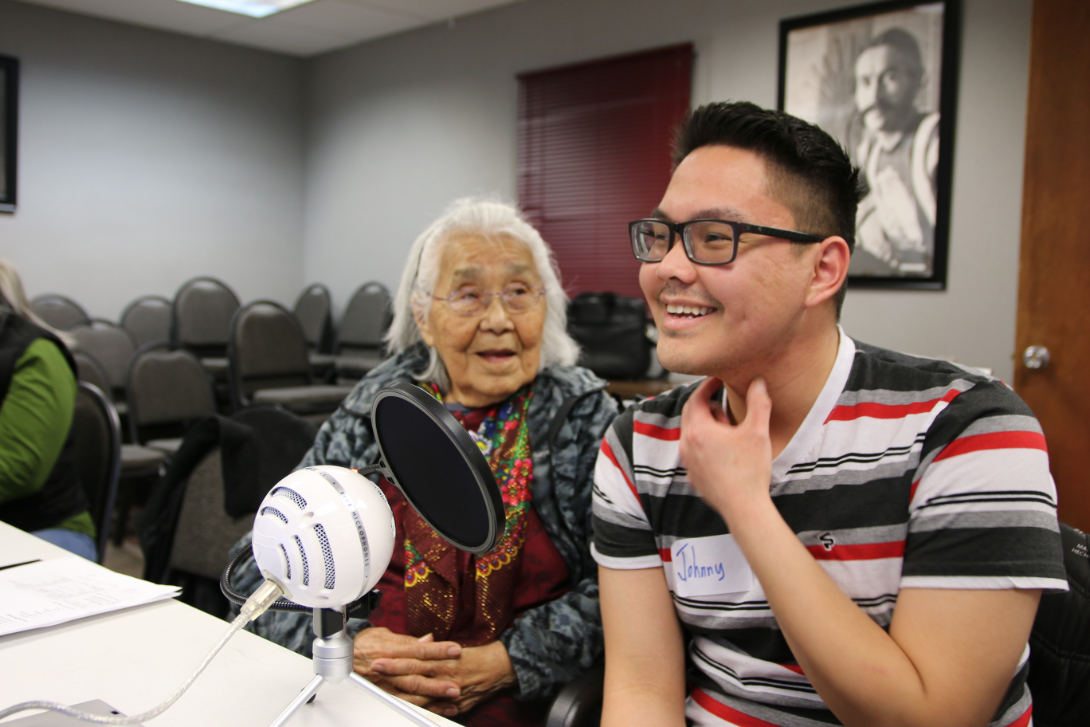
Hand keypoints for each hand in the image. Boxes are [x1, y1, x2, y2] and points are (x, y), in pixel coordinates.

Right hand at [352, 627, 461, 712]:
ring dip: (433, 697)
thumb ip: (407, 640)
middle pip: (417, 675)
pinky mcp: (385, 696)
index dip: (438, 650)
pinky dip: (423, 708)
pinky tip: (438, 710)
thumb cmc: (363, 646)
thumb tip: (428, 639)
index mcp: (391, 651)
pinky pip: (405, 704)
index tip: (455, 650)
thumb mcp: (383, 635)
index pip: (419, 650)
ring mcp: (387, 686)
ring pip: (413, 693)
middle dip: (438, 680)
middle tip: (457, 683)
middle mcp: (390, 670)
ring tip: (452, 699)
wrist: (342, 662)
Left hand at [372, 639, 517, 715]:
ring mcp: (451, 690)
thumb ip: (437, 649)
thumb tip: (421, 644)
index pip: (415, 658)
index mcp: (445, 658)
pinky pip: (438, 709)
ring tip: (386, 693)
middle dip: (393, 674)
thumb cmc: (483, 653)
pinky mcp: (459, 704)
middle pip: (414, 676)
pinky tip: (411, 710)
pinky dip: (425, 710)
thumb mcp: (458, 646)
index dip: (396, 660)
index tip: (380, 659)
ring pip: (422, 695)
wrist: (505, 666)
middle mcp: (446, 674)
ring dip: (403, 694)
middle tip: (375, 671)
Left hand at [678, 377, 772, 524]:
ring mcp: (687, 462)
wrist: (744, 508)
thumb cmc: (750, 470)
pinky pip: (694, 451)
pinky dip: (704, 443)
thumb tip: (758, 382)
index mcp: (698, 430)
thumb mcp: (757, 432)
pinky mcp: (693, 475)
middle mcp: (686, 444)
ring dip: (706, 424)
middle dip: (705, 403)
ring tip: (728, 427)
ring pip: (691, 433)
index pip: (696, 398)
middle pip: (690, 414)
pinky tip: (724, 449)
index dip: (707, 385)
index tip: (718, 378)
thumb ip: (758, 403)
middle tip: (722, 401)